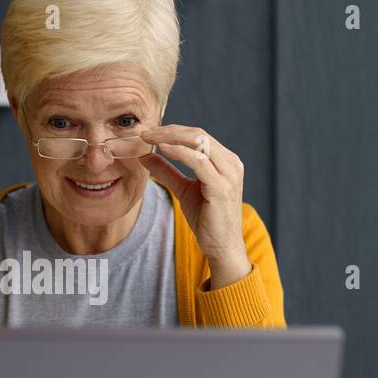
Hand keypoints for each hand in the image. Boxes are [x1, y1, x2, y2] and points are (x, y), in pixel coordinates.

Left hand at [139, 124, 251, 288]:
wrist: (222, 246)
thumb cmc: (207, 218)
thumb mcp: (183, 189)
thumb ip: (167, 171)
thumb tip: (146, 155)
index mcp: (225, 161)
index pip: (198, 135)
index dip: (173, 130)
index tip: (149, 132)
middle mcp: (231, 163)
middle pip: (199, 134)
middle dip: (170, 130)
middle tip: (146, 132)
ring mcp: (229, 174)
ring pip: (200, 142)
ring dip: (171, 138)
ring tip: (150, 138)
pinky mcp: (222, 187)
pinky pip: (199, 161)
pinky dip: (179, 152)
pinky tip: (163, 149)